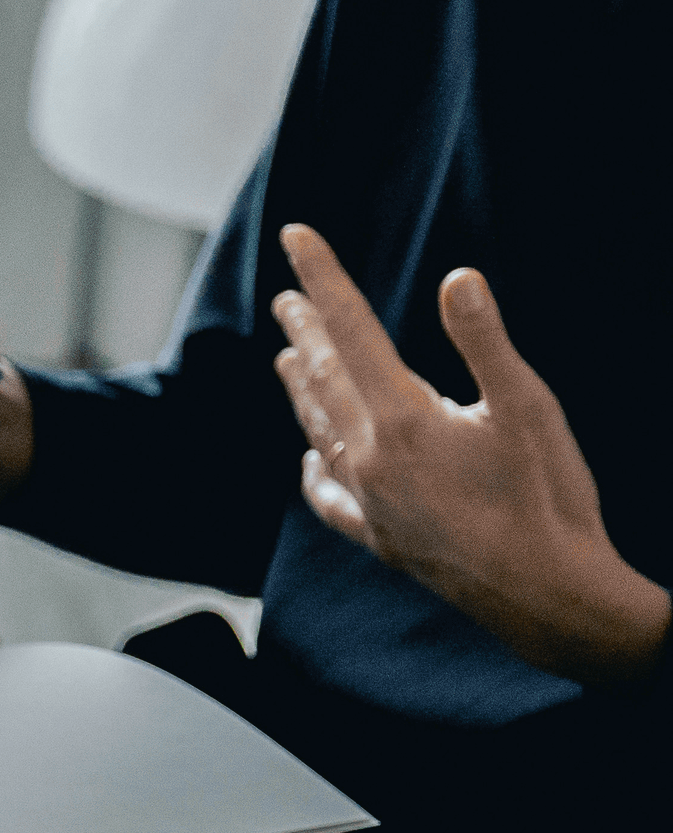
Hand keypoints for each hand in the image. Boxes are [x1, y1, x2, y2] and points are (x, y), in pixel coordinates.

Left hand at [270, 224, 667, 685]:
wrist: (545, 596)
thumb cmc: (547, 499)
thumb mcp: (528, 408)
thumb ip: (485, 341)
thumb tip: (456, 277)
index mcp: (402, 420)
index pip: (351, 329)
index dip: (322, 277)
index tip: (294, 236)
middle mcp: (369, 460)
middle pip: (325, 378)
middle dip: (306, 330)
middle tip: (285, 298)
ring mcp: (368, 502)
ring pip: (318, 432)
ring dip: (302, 389)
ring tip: (286, 358)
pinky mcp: (379, 537)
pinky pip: (329, 497)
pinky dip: (313, 469)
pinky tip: (307, 461)